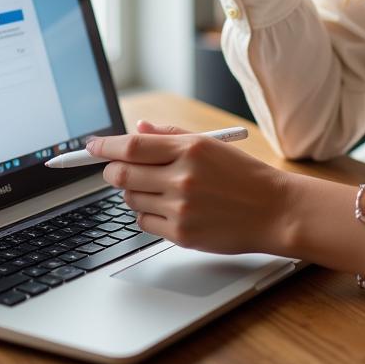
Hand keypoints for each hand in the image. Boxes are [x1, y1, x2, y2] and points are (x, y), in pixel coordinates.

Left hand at [88, 120, 293, 256]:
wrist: (274, 210)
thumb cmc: (243, 175)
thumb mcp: (211, 146)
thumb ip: (171, 136)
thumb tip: (137, 129)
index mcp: (190, 150)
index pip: (132, 146)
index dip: (104, 146)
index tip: (90, 146)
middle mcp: (182, 179)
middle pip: (123, 174)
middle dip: (112, 171)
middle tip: (115, 169)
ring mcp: (181, 209)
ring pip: (131, 199)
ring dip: (134, 192)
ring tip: (158, 188)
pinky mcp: (182, 234)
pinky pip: (145, 223)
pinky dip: (148, 214)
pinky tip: (169, 208)